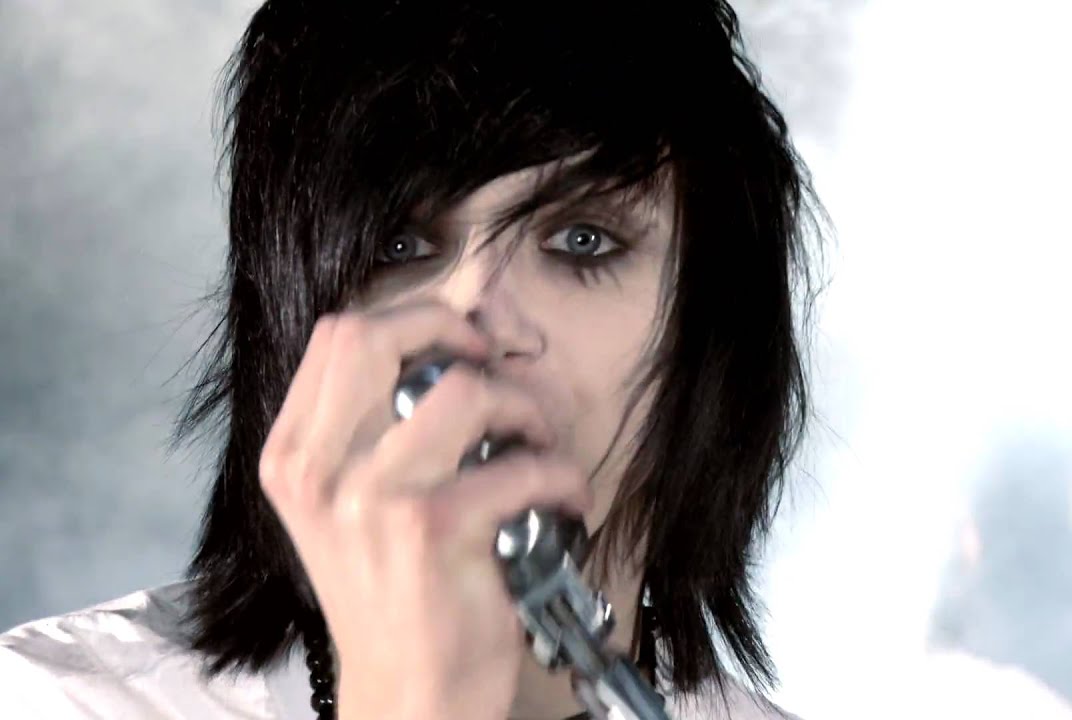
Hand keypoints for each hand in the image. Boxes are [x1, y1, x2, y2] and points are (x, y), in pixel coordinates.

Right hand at [258, 303, 592, 718]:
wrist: (405, 693)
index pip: (338, 335)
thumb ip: (378, 428)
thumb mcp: (353, 506)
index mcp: (293, 455)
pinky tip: (564, 499)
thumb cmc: (389, 596)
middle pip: (377, 336)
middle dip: (455, 330)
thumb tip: (457, 344)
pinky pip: (522, 465)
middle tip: (495, 364)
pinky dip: (561, 476)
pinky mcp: (435, 531)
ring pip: (463, 391)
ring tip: (536, 442)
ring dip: (522, 409)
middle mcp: (320, 471)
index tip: (460, 343)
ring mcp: (373, 499)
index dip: (414, 318)